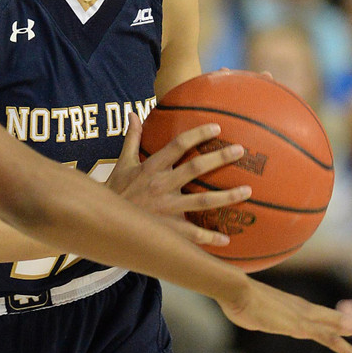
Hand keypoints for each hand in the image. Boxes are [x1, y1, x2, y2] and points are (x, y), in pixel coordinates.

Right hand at [106, 113, 251, 247]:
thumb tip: (132, 114)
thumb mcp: (122, 163)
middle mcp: (161, 185)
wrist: (103, 221)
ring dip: (227, 196)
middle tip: (240, 150)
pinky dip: (210, 237)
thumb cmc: (116, 191)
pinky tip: (227, 238)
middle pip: (195, 168)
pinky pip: (192, 234)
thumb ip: (132, 139)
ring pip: (202, 201)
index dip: (198, 135)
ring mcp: (166, 208)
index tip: (217, 128)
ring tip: (248, 191)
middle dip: (219, 158)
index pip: (177, 145)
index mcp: (151, 167)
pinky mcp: (167, 229)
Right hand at [219, 278, 351, 352]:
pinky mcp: (299, 326)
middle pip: (336, 319)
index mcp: (294, 308)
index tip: (351, 326)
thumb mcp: (255, 314)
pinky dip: (345, 345)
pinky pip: (328, 337)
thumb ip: (264, 318)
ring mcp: (303, 317)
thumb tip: (258, 319)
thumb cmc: (239, 301)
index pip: (321, 317)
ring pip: (338, 326)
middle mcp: (303, 310)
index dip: (338, 323)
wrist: (236, 291)